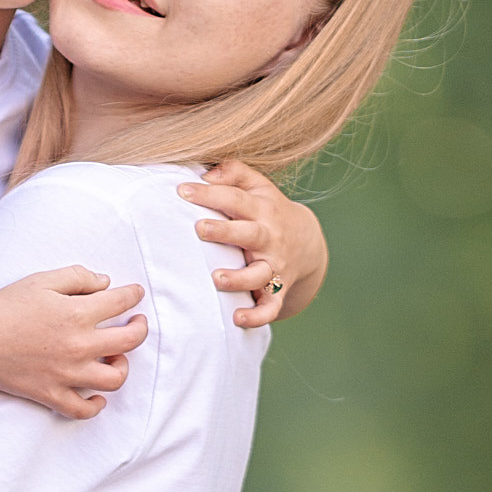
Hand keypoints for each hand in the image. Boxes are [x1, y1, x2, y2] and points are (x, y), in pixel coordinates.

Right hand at [0, 264, 148, 419]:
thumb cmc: (5, 306)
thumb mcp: (42, 280)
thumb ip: (78, 277)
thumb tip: (106, 284)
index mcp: (78, 313)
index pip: (122, 302)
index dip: (133, 295)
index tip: (135, 294)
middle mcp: (79, 345)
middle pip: (130, 341)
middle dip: (140, 329)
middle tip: (136, 323)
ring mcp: (67, 374)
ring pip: (115, 379)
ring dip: (122, 367)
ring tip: (116, 358)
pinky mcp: (52, 394)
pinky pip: (83, 409)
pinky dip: (96, 405)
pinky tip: (97, 395)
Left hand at [181, 160, 328, 328]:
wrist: (308, 244)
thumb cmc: (271, 211)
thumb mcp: (260, 186)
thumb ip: (235, 172)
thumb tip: (207, 173)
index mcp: (262, 210)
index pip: (236, 199)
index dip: (210, 194)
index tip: (182, 191)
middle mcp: (269, 238)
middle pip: (249, 234)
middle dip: (225, 232)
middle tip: (200, 228)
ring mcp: (274, 266)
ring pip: (259, 275)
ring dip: (238, 279)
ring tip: (216, 278)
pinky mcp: (278, 291)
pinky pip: (269, 307)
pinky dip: (257, 316)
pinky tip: (237, 318)